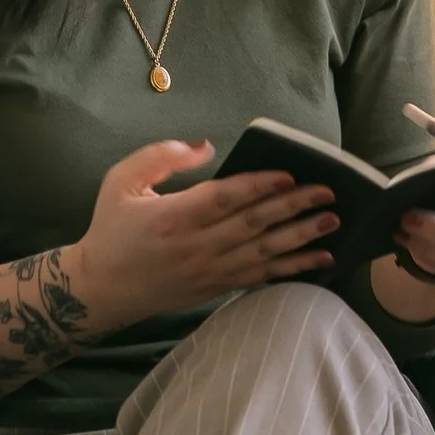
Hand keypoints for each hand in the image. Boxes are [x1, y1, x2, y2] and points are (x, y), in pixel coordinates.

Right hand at [66, 139, 338, 331]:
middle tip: (327, 192)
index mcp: (173, 217)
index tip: (289, 175)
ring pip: (264, 252)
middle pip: (253, 224)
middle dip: (293, 207)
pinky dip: (293, 268)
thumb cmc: (112, 229)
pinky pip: (262, 276)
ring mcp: (209, 271)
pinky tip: (321, 260)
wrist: (102, 287)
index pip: (225, 199)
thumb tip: (206, 146)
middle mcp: (196, 246)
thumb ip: (160, 157)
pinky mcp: (217, 287)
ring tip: (332, 222)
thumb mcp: (120, 181)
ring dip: (301, 237)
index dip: (259, 186)